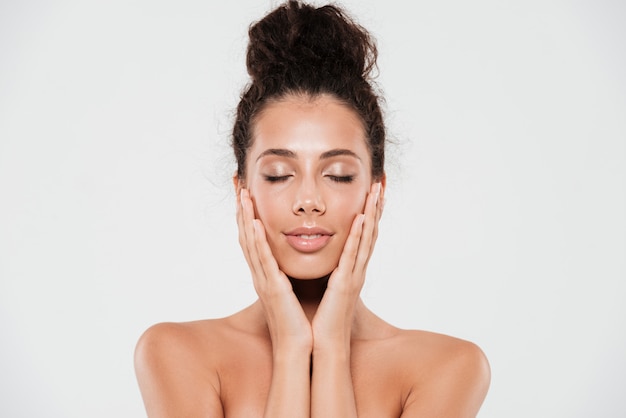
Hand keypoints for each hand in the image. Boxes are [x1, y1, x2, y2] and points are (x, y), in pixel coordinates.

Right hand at [237, 188, 312, 351]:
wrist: (297, 347)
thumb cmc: (296, 321)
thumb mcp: (289, 292)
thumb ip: (285, 274)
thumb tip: (288, 261)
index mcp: (265, 275)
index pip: (252, 239)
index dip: (246, 217)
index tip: (245, 195)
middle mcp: (260, 275)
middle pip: (246, 237)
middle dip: (242, 211)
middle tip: (238, 187)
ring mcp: (264, 281)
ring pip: (251, 244)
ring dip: (247, 219)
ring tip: (243, 196)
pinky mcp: (274, 289)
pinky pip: (264, 260)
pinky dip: (259, 241)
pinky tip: (257, 223)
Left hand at [311, 182, 383, 348]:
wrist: (322, 344)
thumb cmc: (322, 318)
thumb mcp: (327, 288)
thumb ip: (329, 271)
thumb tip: (325, 258)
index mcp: (350, 270)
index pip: (363, 235)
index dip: (369, 213)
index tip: (372, 192)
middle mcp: (356, 270)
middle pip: (370, 232)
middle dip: (375, 206)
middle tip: (380, 183)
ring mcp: (353, 276)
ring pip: (366, 238)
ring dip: (371, 213)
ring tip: (376, 191)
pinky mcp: (345, 284)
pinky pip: (352, 256)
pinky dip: (358, 236)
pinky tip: (361, 218)